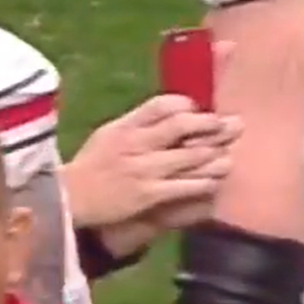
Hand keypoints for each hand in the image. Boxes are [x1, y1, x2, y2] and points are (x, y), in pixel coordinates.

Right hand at [63, 91, 239, 232]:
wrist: (71, 199)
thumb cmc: (91, 166)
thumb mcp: (108, 134)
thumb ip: (137, 123)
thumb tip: (171, 112)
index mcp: (125, 125)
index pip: (162, 104)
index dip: (188, 104)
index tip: (201, 109)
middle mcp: (136, 143)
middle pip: (182, 125)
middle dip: (212, 125)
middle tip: (232, 126)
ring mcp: (143, 169)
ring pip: (190, 157)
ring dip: (215, 155)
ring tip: (229, 157)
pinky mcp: (148, 194)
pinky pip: (185, 186)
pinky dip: (205, 183)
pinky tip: (215, 183)